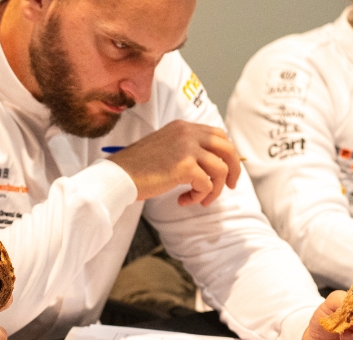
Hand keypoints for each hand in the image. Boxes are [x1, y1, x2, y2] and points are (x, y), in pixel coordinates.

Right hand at [108, 120, 239, 205]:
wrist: (119, 175)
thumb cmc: (137, 167)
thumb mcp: (164, 147)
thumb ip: (185, 148)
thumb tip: (209, 165)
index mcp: (183, 127)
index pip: (218, 135)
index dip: (227, 154)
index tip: (227, 170)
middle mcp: (188, 133)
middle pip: (227, 149)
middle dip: (234, 170)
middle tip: (230, 186)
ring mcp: (188, 148)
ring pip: (221, 169)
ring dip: (215, 189)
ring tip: (200, 199)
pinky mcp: (185, 166)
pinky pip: (206, 184)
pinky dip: (199, 196)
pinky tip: (183, 200)